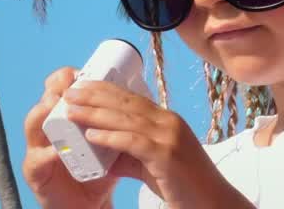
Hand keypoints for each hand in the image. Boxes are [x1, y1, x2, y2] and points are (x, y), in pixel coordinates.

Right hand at [22, 66, 118, 208]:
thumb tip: (140, 98)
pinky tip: (58, 151)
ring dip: (43, 114)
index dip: (65, 78)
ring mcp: (38, 150)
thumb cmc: (96, 173)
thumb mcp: (108, 144)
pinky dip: (47, 154)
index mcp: (64, 120)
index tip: (80, 70)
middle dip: (54, 90)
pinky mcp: (35, 173)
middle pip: (44, 101)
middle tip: (67, 82)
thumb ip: (116, 123)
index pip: (59, 91)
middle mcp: (48, 130)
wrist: (87, 205)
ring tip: (55, 106)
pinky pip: (37, 160)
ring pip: (33, 124)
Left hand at [66, 81, 253, 208]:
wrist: (212, 202)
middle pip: (126, 102)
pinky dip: (111, 137)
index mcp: (167, 121)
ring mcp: (169, 137)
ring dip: (96, 113)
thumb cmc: (184, 185)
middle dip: (95, 95)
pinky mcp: (166, 156)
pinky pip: (133, 142)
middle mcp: (169, 122)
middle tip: (70, 92)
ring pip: (127, 118)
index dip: (105, 90)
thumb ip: (130, 155)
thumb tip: (104, 152)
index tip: (82, 86)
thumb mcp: (153, 165)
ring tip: (73, 110)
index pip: (132, 98)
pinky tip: (92, 135)